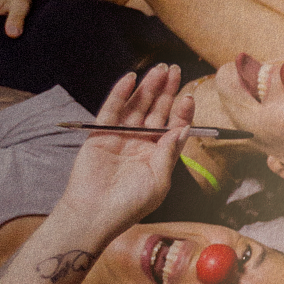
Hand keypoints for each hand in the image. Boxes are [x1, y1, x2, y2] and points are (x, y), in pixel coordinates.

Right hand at [59, 64, 190, 230]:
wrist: (95, 213)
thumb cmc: (130, 204)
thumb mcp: (159, 180)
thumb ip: (169, 153)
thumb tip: (183, 129)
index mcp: (159, 156)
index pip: (174, 128)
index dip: (181, 112)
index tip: (188, 97)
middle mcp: (141, 144)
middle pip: (157, 112)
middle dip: (166, 91)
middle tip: (174, 70)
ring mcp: (121, 137)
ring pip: (137, 106)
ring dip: (147, 88)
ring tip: (158, 70)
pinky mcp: (100, 134)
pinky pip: (111, 109)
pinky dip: (120, 93)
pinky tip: (131, 78)